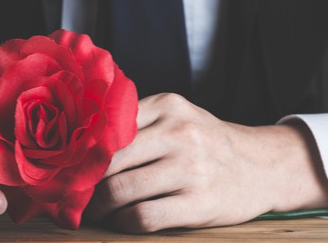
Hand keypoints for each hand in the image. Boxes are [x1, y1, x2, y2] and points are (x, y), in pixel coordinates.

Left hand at [86, 93, 327, 232]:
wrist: (261, 166)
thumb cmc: (208, 141)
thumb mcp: (180, 116)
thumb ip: (139, 122)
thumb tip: (83, 143)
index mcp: (169, 106)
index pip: (109, 127)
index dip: (81, 151)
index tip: (66, 166)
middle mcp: (181, 133)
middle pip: (110, 161)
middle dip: (83, 182)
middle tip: (70, 194)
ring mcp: (192, 168)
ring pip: (121, 191)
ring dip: (98, 207)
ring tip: (90, 211)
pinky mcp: (199, 203)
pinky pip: (143, 217)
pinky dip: (123, 223)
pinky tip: (120, 221)